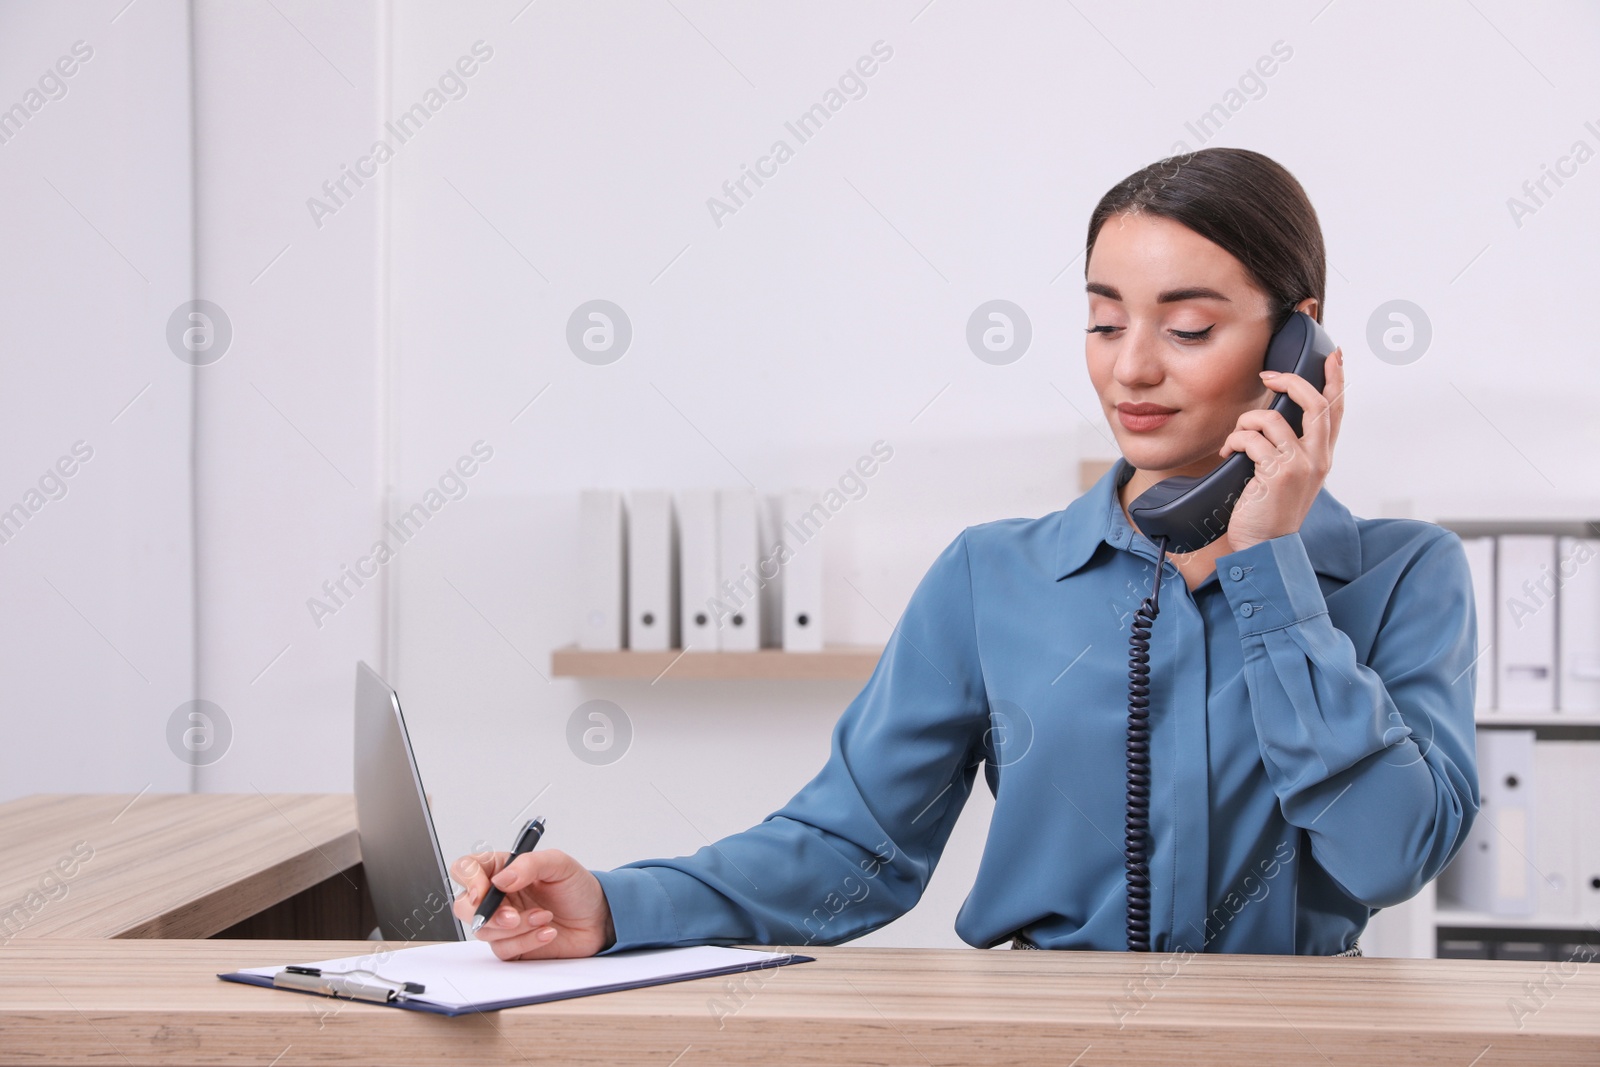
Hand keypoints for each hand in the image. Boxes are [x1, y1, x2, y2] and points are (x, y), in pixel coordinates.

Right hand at [450, 847, 615, 960]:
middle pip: (465, 906)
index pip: (466, 869)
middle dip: (487, 914)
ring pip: (485, 931)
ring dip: (516, 927)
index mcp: (502, 869)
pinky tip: (548, 932)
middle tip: (513, 916)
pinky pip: (504, 949)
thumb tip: (501, 879)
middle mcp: (498, 896)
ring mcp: (503, 923)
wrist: (598, 918)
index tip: (484, 891)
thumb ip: (530, 864)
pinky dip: (527, 941)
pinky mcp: (512, 946)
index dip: (468, 880)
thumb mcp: (559, 864)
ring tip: (545, 917)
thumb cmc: (577, 888)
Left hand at [1220, 347, 1344, 552]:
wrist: (1266, 547)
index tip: (1334, 356)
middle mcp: (1317, 458)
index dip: (1336, 380)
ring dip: (1245, 422)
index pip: (1337, 410)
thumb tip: (1272, 419)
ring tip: (1235, 439)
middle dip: (1291, 381)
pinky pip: (1251, 439)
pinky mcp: (1276, 474)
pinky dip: (1233, 441)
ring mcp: (1299, 465)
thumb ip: (1290, 449)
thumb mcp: (1290, 477)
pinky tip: (1226, 453)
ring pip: (1271, 419)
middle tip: (1269, 375)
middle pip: (1315, 403)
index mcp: (1323, 456)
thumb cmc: (1271, 511)